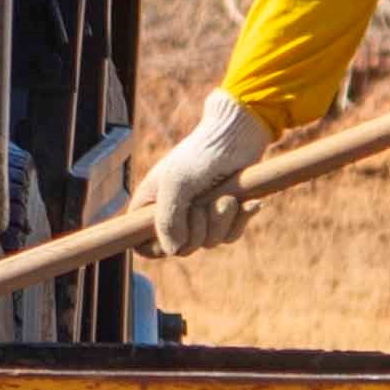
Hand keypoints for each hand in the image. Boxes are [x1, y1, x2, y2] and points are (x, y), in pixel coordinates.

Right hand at [130, 101, 268, 259]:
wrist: (236, 138)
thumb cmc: (200, 156)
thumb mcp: (176, 184)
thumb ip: (167, 220)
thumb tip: (171, 251)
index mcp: (151, 205)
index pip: (142, 243)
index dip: (154, 248)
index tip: (172, 240)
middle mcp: (174, 213)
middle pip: (182, 248)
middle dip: (198, 230)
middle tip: (203, 205)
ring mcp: (200, 216)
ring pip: (209, 242)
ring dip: (221, 221)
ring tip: (227, 197)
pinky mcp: (225, 215)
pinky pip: (230, 235)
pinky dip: (240, 220)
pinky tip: (248, 203)